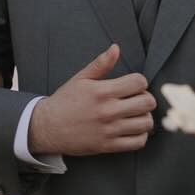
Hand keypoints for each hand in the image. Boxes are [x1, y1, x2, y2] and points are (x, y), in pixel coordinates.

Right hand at [28, 45, 155, 156]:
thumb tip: (116, 48)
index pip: (139, 82)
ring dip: (144, 117)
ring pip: (146, 123)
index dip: (139, 82)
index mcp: (102, 91)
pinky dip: (140, 136)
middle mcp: (107, 111)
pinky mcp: (108, 145)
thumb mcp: (80, 79)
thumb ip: (100, 64)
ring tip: (135, 115)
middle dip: (146, 99)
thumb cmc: (64, 102)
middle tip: (137, 100)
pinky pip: (138, 142)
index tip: (133, 86)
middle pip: (147, 102)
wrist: (47, 127)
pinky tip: (132, 130)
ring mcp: (109, 130)